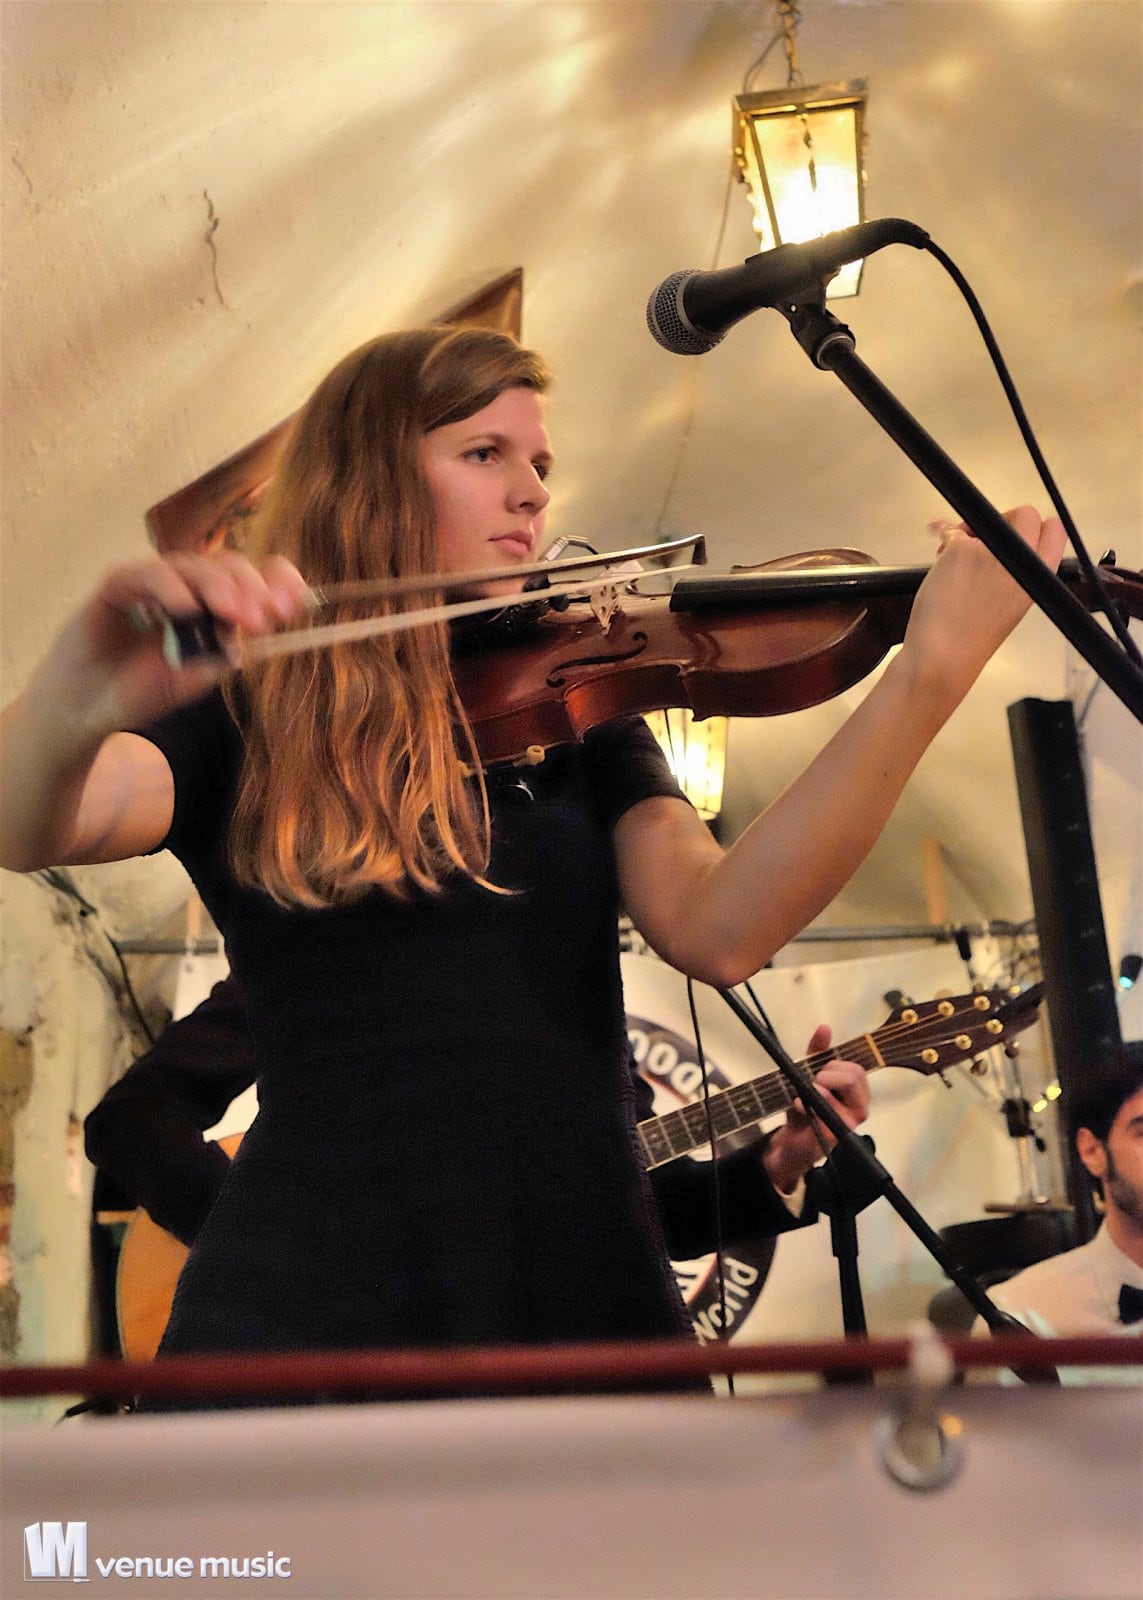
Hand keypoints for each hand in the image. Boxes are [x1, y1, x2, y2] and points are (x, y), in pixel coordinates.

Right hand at [42, 551, 307, 739]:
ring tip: (231, 613)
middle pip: (228, 566)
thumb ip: (230, 652)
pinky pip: (147, 576)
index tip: (295, 605)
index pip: (253, 578)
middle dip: (252, 588)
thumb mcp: (200, 674)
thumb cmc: (145, 688)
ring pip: (192, 565)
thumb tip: (271, 630)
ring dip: (217, 586)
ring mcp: (154, 583)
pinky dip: (170, 587)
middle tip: (264, 617)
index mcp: (214, 604)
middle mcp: (188, 587)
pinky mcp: (118, 585)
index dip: (276, 583)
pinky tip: (185, 608)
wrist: (89, 706)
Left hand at [762, 1023, 869, 1194]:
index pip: (856, 1068)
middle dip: (829, 1074)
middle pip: (855, 1076)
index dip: (834, 1065)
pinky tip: (799, 1105)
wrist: (790, 1138)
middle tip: (812, 1083)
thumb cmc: (804, 1107)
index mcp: (855, 1091)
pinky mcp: (837, 1135)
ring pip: (845, 1093)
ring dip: (820, 1088)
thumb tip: (825, 1028)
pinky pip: (829, 1113)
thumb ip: (817, 1053)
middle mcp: (859, 1105)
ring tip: (805, 1094)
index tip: (817, 1071)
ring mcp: (850, 1121)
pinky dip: (810, 1105)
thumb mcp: (806, 1075)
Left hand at [899, 505, 1066, 706]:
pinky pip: (951, 530)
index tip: (1016, 534)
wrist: (946, 654)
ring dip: (968, 532)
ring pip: (986, 518)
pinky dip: (942, 533)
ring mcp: (992, 552)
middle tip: (983, 540)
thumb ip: (1015, 569)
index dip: (1034, 528)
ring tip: (954, 557)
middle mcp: (1021, 561)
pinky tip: (938, 537)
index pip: (1055, 530)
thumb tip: (999, 541)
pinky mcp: (961, 550)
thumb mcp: (1012, 602)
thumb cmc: (973, 635)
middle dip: (1002, 520)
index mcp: (1038, 577)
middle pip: (1025, 514)